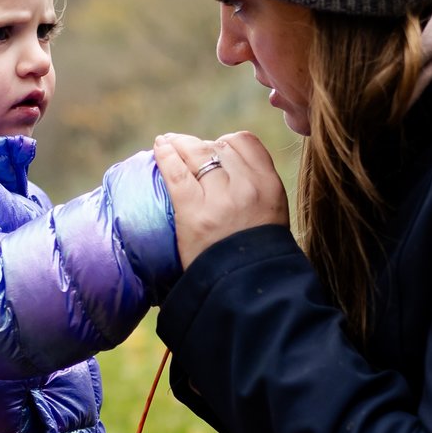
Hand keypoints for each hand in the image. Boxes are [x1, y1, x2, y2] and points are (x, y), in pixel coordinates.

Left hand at [155, 131, 287, 268]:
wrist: (247, 290)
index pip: (244, 142)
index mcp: (269, 185)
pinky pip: (176, 172)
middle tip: (186, 149)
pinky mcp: (193, 213)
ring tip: (167, 143)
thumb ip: (256, 188)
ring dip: (179, 144)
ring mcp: (219, 199)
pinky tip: (159, 148)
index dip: (226, 143)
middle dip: (200, 146)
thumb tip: (228, 164)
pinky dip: (165, 155)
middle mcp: (247, 187)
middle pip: (218, 146)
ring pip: (196, 153)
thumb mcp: (272, 214)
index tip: (215, 151)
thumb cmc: (256, 255)